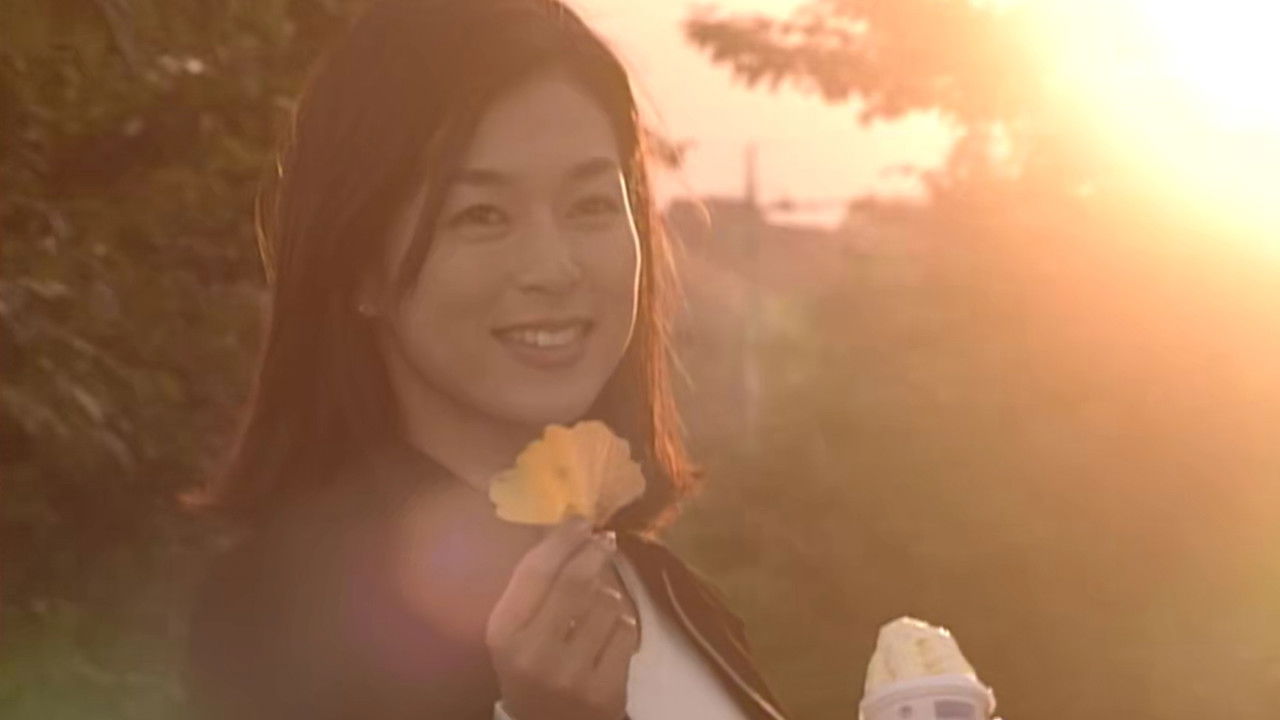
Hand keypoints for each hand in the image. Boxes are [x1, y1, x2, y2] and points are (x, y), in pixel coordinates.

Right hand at [484, 515, 637, 719]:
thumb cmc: (530, 670)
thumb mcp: (515, 631)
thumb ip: (532, 586)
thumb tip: (564, 527)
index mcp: (504, 633)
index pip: (535, 571)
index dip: (561, 540)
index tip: (580, 520)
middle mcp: (534, 653)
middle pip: (575, 581)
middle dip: (594, 553)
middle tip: (603, 541)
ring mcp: (572, 674)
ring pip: (607, 604)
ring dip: (610, 594)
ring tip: (601, 603)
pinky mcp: (606, 691)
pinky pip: (627, 632)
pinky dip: (625, 624)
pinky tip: (611, 632)